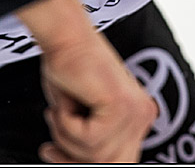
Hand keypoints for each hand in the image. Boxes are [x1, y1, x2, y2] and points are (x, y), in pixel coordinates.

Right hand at [14, 0, 156, 161]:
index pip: (119, 159)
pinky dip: (66, 123)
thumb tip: (79, 162)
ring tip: (59, 110)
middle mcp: (143, 114)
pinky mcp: (121, 105)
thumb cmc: (70, 70)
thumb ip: (94, 142)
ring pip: (96, 154)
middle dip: (72, 156)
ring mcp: (136, 110)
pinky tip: (65, 102)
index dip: (83, 161)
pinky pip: (88, 138)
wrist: (65, 39)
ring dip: (65, 135)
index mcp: (139, 117)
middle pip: (110, 162)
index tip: (56, 154)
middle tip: (50, 145)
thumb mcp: (83, 118)